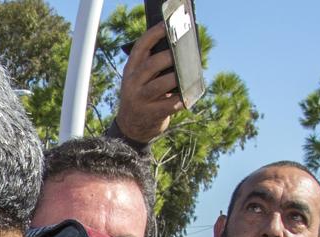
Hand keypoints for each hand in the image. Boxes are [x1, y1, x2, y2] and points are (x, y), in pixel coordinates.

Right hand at [115, 21, 185, 143]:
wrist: (131, 127)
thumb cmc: (142, 97)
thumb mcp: (139, 80)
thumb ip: (151, 67)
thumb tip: (179, 53)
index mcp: (130, 71)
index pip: (140, 48)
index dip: (152, 35)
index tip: (166, 26)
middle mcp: (132, 84)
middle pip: (150, 66)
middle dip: (168, 57)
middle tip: (181, 54)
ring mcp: (139, 100)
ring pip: (159, 85)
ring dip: (175, 79)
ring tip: (188, 76)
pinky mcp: (150, 114)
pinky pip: (168, 106)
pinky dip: (180, 100)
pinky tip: (188, 97)